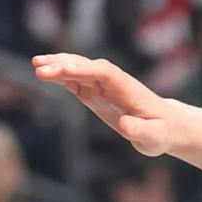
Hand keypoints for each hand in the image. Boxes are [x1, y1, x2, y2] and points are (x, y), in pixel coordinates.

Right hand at [32, 53, 185, 155]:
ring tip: (36, 65)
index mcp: (126, 87)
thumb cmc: (161, 132)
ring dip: (57, 65)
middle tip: (39, 69)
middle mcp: (112, 81)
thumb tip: (124, 124)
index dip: (85, 69)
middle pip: (86, 66)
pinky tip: (44, 73)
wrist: (165, 126)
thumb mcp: (154, 137)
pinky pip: (74, 79)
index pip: (104, 72)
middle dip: (63, 66)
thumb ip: (140, 130)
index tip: (66, 70)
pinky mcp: (94, 91)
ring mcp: (101, 84)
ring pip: (77, 68)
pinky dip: (59, 75)